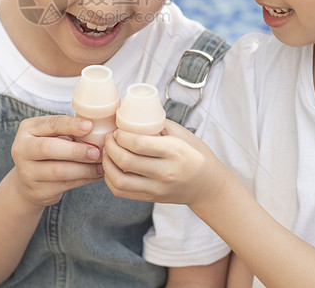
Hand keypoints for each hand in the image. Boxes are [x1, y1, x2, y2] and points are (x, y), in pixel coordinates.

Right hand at [9, 115, 103, 206]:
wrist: (28, 181)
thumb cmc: (47, 152)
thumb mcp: (52, 136)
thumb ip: (69, 131)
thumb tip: (98, 129)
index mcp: (27, 129)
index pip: (50, 124)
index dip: (71, 125)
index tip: (90, 126)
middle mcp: (21, 149)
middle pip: (48, 148)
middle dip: (76, 150)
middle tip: (97, 152)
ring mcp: (27, 172)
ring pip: (58, 171)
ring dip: (84, 168)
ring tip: (101, 165)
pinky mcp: (37, 190)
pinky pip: (64, 185)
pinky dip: (84, 179)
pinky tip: (96, 174)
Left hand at [102, 120, 227, 207]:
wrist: (208, 186)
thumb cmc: (196, 155)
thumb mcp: (183, 134)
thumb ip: (158, 124)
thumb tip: (133, 116)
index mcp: (174, 151)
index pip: (138, 144)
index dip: (121, 135)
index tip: (117, 130)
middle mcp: (165, 172)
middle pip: (125, 161)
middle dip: (110, 147)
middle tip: (109, 138)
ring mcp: (157, 188)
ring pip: (119, 180)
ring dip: (106, 164)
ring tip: (107, 153)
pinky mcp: (150, 198)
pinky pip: (121, 192)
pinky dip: (110, 179)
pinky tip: (111, 168)